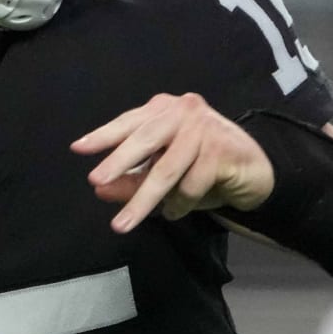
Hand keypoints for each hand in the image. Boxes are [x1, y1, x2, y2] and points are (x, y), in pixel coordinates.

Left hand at [71, 93, 274, 232]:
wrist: (254, 170)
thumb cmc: (201, 167)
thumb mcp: (162, 174)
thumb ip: (131, 180)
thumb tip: (100, 190)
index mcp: (162, 110)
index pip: (128, 122)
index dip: (103, 135)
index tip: (78, 148)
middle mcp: (182, 111)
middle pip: (144, 140)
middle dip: (118, 162)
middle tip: (96, 180)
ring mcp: (205, 128)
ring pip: (167, 169)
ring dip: (145, 200)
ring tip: (127, 223)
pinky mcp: (223, 149)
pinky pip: (192, 184)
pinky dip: (180, 203)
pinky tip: (176, 210)